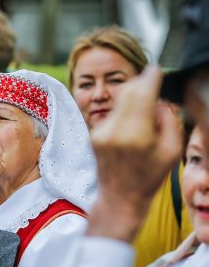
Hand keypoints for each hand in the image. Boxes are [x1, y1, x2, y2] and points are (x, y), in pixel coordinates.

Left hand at [88, 65, 181, 241]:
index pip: (142, 92)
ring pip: (119, 101)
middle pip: (128, 90)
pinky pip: (112, 114)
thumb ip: (168, 119)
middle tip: (153, 84)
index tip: (156, 69)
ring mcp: (100, 133)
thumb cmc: (149, 177)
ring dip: (133, 100)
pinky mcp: (94, 135)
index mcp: (136, 134)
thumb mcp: (172, 150)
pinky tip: (132, 129)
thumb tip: (159, 98)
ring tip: (145, 118)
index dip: (150, 76)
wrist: (119, 197)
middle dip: (141, 83)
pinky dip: (124, 113)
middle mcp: (114, 130)